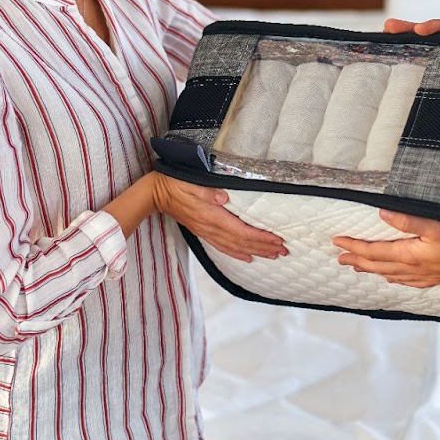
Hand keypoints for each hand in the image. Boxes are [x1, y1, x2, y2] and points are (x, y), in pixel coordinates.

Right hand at [154, 173, 287, 263]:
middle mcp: (210, 227)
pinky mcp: (203, 232)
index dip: (260, 237)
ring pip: (235, 247)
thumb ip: (206, 190)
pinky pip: (223, 247)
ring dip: (255, 252)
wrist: (156, 193)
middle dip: (264, 247)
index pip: (241, 230)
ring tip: (273, 255)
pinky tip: (249, 257)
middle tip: (284, 250)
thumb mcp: (189, 181)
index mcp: (210, 215)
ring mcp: (206, 231)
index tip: (277, 240)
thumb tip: (223, 197)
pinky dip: (238, 253)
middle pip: (242, 242)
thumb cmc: (174, 182)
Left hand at [334, 210, 439, 287]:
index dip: (354, 246)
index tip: (338, 242)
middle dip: (357, 261)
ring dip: (371, 270)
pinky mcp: (431, 279)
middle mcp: (411, 269)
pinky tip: (391, 278)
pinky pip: (404, 281)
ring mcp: (421, 276)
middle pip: (376, 266)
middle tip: (340, 259)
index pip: (373, 251)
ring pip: (388, 274)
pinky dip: (391, 278)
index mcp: (409, 255)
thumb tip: (382, 213)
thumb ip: (407, 221)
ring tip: (358, 268)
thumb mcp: (434, 226)